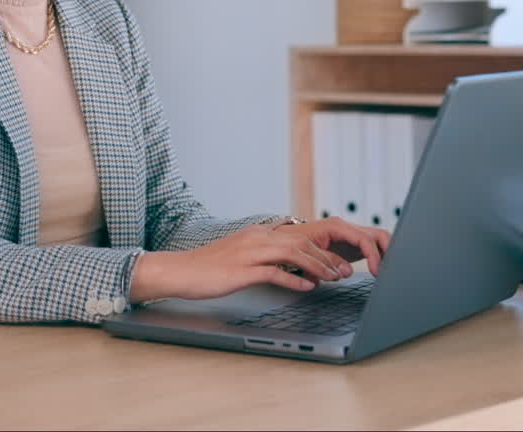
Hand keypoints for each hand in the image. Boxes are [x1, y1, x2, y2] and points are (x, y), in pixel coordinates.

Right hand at [128, 218, 388, 302]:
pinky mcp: (241, 270)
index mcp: (256, 234)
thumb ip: (261, 256)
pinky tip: (308, 288)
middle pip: (300, 243)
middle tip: (344, 271)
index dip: (320, 249)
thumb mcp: (238, 256)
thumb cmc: (207, 268)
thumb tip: (284, 265)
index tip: (336, 261)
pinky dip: (295, 280)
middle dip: (326, 257)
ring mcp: (248, 253)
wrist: (179, 271)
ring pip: (293, 254)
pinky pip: (275, 273)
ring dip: (317, 266)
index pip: (296, 237)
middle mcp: (255, 239)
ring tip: (332, 278)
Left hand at [273, 217, 391, 276]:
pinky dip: (380, 257)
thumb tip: (345, 272)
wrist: (285, 240)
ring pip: (378, 239)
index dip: (373, 255)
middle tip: (390, 271)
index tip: (376, 271)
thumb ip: (326, 261)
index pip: (364, 238)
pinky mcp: (352, 244)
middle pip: (378, 235)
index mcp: (336, 226)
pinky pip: (372, 247)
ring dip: (386, 254)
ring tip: (390, 272)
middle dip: (388, 252)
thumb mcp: (307, 253)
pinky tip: (382, 270)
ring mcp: (351, 235)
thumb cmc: (293, 243)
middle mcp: (346, 228)